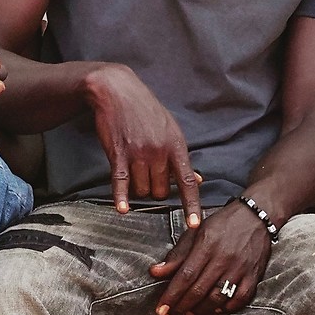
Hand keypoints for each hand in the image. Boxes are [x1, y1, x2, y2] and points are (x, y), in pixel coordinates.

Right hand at [82, 64, 200, 221]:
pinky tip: (122, 209)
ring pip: (142, 190)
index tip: (195, 224)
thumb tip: (197, 180)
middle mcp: (160, 151)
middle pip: (161, 191)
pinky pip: (122, 182)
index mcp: (176, 145)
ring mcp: (139, 153)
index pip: (187, 181)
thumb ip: (181, 157)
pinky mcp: (119, 153)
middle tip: (149, 174)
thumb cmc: (145, 110)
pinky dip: (121, 197)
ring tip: (134, 171)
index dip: (191, 205)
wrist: (117, 90)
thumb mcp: (170, 129)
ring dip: (138, 189)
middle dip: (155, 189)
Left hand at [150, 201, 270, 314]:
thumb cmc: (222, 224)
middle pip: (200, 290)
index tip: (160, 310)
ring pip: (218, 297)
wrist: (256, 216)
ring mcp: (240, 268)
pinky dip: (227, 308)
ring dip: (202, 310)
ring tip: (189, 314)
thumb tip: (155, 272)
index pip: (185, 276)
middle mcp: (224, 258)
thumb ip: (176, 255)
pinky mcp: (254, 275)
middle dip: (182, 307)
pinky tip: (216, 310)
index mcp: (206, 245)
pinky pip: (241, 298)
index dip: (171, 295)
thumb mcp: (195, 232)